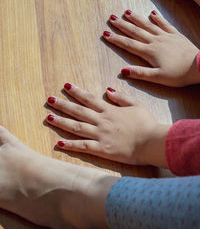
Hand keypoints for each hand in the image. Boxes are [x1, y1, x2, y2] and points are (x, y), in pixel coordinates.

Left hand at [47, 84, 169, 167]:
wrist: (153, 142)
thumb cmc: (147, 124)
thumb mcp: (137, 105)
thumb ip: (122, 97)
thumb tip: (108, 89)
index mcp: (109, 110)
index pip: (89, 99)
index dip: (76, 92)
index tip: (66, 86)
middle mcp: (102, 121)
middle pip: (78, 111)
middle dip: (63, 104)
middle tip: (50, 99)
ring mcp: (100, 135)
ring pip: (77, 127)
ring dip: (61, 122)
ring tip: (48, 117)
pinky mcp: (102, 149)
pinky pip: (83, 146)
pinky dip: (71, 145)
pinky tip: (59, 143)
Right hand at [103, 10, 199, 86]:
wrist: (199, 66)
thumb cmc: (179, 74)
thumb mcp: (158, 78)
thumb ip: (140, 74)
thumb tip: (123, 70)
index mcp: (149, 52)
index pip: (128, 44)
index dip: (116, 39)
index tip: (106, 33)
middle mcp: (155, 41)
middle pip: (135, 31)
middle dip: (122, 25)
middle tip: (111, 18)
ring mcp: (165, 36)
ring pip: (147, 25)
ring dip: (136, 18)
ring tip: (126, 12)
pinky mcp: (175, 35)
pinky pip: (164, 24)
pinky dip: (157, 18)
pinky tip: (152, 13)